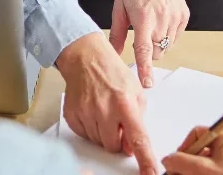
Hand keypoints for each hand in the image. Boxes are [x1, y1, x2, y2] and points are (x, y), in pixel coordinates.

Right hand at [57, 33, 158, 174]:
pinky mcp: (72, 115)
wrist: (86, 59)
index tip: (150, 173)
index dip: (145, 160)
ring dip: (103, 133)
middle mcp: (104, 110)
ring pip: (98, 142)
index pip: (138, 138)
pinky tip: (92, 110)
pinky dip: (90, 128)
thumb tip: (132, 147)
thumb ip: (138, 120)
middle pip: (113, 146)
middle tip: (117, 120)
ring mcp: (86, 113)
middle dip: (117, 138)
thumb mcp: (136, 92)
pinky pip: (84, 135)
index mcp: (125, 103)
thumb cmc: (113, 73)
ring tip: (104, 110)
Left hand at [110, 0, 188, 86]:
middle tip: (139, 37)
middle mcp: (162, 19)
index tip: (147, 83)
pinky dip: (167, 35)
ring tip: (149, 24)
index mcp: (143, 17)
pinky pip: (175, 36)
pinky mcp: (184, 16)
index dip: (145, 69)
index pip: (144, 50)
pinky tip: (159, 20)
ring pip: (166, 46)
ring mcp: (175, 18)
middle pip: (156, 52)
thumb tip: (114, 54)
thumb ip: (117, 33)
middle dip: (147, 52)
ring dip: (157, 44)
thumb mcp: (119, 6)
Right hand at [161, 127, 222, 174]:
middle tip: (178, 174)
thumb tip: (168, 159)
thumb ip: (180, 161)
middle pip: (201, 150)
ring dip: (194, 172)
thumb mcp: (201, 170)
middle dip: (187, 164)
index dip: (184, 147)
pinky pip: (216, 172)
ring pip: (207, 164)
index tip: (176, 162)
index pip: (198, 134)